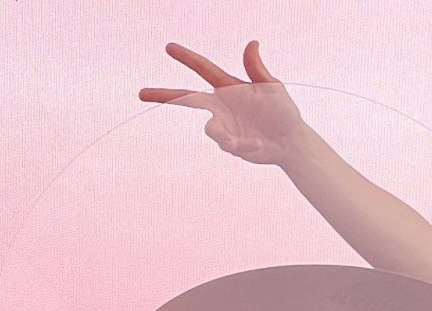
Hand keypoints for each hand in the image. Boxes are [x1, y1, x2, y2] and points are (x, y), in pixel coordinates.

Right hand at [139, 42, 306, 165]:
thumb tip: (252, 43)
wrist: (291, 143)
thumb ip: (257, 69)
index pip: (204, 69)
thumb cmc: (284, 112)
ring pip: (211, 129)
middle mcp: (221, 105)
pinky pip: (227, 145)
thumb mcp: (273, 89)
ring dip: (231, 137)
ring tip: (256, 141)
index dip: (187, 58)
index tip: (169, 47)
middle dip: (163, 95)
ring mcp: (222, 124)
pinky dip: (244, 146)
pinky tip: (258, 146)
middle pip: (186, 98)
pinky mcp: (227, 143)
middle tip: (140, 93)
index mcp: (229, 87)